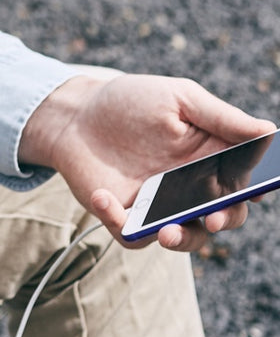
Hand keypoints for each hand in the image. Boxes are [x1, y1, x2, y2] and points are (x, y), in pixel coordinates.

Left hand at [20, 73, 276, 250]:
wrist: (75, 113)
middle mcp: (193, 190)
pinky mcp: (126, 216)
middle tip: (211, 218)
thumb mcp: (178, 98)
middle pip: (222, 217)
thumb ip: (220, 118)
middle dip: (222, 221)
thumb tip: (269, 130)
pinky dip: (119, 221)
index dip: (254, 191)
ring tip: (165, 231)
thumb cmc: (131, 102)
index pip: (245, 185)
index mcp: (214, 161)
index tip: (256, 191)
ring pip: (183, 237)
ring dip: (180, 239)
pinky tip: (103, 196)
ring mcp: (160, 207)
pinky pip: (131, 233)